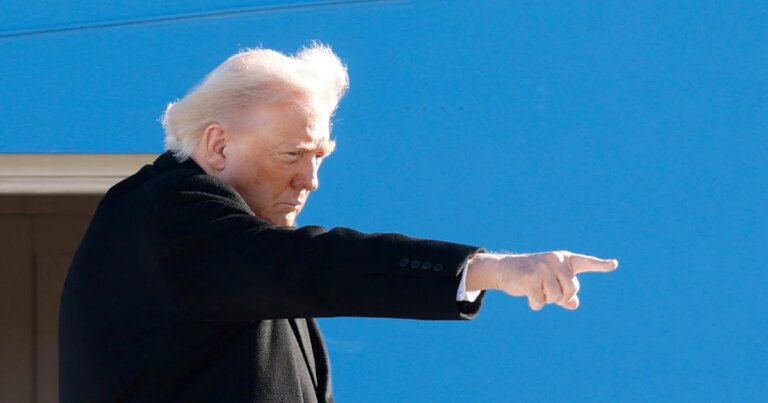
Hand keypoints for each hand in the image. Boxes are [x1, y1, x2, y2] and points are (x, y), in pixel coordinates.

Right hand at [466, 251, 617, 309]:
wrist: (504, 268)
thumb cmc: (530, 275)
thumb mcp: (549, 281)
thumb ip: (564, 292)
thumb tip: (574, 304)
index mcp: (564, 259)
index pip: (585, 262)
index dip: (600, 265)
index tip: (614, 264)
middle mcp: (555, 260)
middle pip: (571, 289)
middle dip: (561, 298)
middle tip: (548, 293)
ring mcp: (542, 267)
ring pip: (556, 297)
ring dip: (546, 300)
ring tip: (536, 290)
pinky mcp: (530, 277)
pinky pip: (541, 301)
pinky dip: (535, 304)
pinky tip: (527, 294)